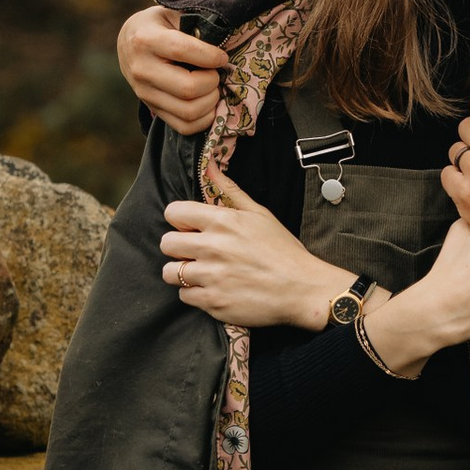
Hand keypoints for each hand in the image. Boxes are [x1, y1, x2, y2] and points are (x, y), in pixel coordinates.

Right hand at [121, 5, 226, 133]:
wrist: (129, 42)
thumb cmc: (159, 24)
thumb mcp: (172, 13)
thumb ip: (194, 23)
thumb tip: (223, 42)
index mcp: (146, 40)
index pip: (182, 51)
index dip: (210, 56)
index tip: (222, 56)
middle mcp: (141, 69)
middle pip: (188, 88)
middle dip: (212, 82)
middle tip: (216, 73)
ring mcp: (145, 93)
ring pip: (188, 112)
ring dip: (211, 102)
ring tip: (213, 87)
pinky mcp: (152, 108)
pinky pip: (185, 127)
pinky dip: (205, 119)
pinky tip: (208, 102)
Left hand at [160, 169, 352, 329]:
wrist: (302, 289)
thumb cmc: (283, 251)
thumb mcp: (260, 214)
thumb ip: (230, 191)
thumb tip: (210, 166)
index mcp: (223, 222)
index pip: (174, 213)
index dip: (180, 220)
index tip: (191, 227)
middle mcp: (213, 248)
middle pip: (167, 243)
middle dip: (178, 247)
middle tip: (195, 252)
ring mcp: (212, 277)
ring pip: (170, 272)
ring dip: (182, 272)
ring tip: (201, 272)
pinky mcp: (213, 302)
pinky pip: (184, 296)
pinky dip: (195, 293)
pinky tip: (213, 289)